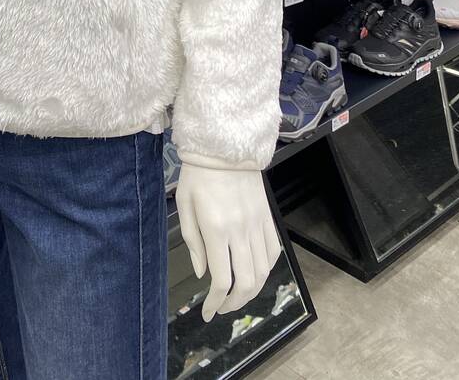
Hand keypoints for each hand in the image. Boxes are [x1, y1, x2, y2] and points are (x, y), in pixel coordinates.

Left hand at [175, 162, 280, 320]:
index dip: (216, 303)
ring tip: (238, 296)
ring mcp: (258, 225)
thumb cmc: (198, 175)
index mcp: (217, 229)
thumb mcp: (185, 205)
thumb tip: (202, 273)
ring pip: (263, 272)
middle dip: (235, 303)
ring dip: (252, 291)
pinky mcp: (267, 218)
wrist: (225, 146)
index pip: (222, 280)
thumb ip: (193, 242)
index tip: (208, 312)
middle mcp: (241, 231)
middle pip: (246, 282)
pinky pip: (273, 252)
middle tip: (222, 308)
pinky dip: (267, 269)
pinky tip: (255, 273)